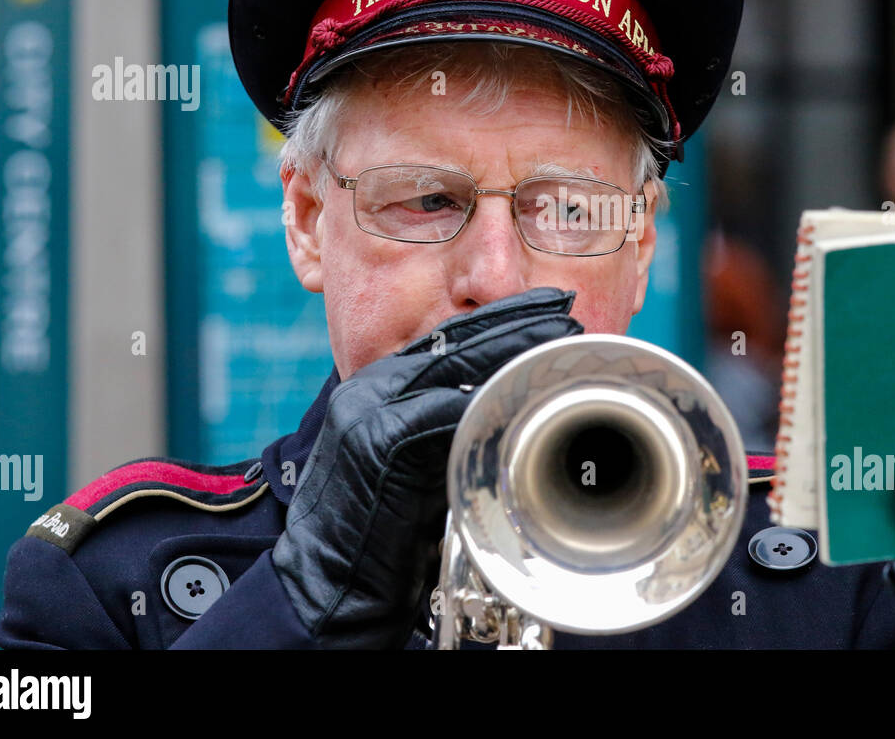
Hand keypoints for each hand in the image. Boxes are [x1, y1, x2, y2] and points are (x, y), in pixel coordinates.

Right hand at [272, 287, 582, 647]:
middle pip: (451, 340)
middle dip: (515, 322)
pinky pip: (439, 412)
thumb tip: (514, 401)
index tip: (545, 305)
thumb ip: (456, 425)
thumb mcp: (424, 462)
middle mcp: (368, 390)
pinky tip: (522, 385)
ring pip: (450, 367)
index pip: (445, 337)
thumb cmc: (382, 533)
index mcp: (378, 387)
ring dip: (511, 352)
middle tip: (565, 309)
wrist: (328, 588)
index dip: (499, 317)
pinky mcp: (373, 444)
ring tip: (557, 338)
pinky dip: (482, 399)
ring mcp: (366, 414)